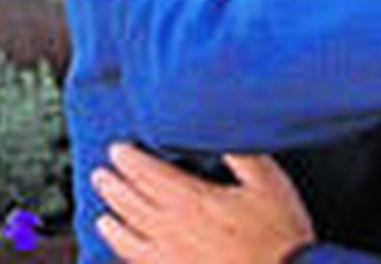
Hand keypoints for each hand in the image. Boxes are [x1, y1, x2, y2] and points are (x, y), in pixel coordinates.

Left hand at [93, 144, 313, 262]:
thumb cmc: (279, 232)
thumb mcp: (267, 181)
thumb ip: (238, 153)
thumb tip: (215, 130)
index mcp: (193, 200)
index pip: (149, 174)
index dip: (129, 160)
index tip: (117, 150)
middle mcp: (173, 229)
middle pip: (131, 203)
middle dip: (113, 186)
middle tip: (101, 174)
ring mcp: (170, 258)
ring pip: (129, 236)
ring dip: (112, 220)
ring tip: (102, 212)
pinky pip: (138, 263)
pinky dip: (124, 252)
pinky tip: (122, 248)